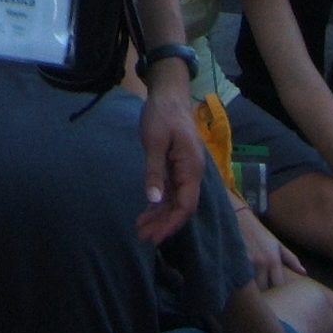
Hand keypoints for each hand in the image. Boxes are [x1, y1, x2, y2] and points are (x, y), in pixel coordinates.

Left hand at [135, 80, 205, 245]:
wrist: (168, 94)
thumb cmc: (162, 115)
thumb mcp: (155, 142)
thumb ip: (154, 171)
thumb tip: (153, 200)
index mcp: (191, 168)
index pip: (186, 205)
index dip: (171, 223)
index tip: (155, 237)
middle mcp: (192, 173)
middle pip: (181, 206)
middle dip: (163, 223)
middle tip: (141, 236)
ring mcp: (184, 170)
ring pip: (175, 200)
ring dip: (159, 215)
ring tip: (140, 228)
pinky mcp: (176, 166)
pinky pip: (170, 191)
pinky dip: (159, 202)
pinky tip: (147, 211)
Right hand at [234, 204, 306, 292]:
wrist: (237, 217)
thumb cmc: (258, 232)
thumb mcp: (276, 244)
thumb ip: (291, 259)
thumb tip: (304, 273)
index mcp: (274, 260)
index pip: (279, 285)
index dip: (276, 289)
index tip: (273, 288)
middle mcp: (262, 263)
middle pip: (264, 288)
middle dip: (263, 290)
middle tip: (261, 288)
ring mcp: (247, 262)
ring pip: (251, 287)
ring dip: (251, 288)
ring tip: (249, 284)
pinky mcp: (235, 261)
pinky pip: (239, 278)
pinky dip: (240, 281)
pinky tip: (239, 278)